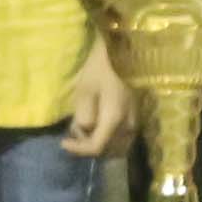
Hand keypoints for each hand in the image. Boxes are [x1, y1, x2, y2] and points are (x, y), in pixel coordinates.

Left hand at [61, 38, 134, 159]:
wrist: (126, 51)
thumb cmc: (101, 67)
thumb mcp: (84, 90)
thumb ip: (83, 116)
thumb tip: (83, 131)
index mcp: (114, 119)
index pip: (95, 148)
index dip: (77, 149)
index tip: (63, 142)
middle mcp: (128, 126)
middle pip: (106, 150)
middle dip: (87, 144)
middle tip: (75, 129)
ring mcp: (135, 122)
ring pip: (116, 146)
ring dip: (99, 142)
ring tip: (86, 125)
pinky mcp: (137, 117)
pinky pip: (122, 138)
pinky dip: (108, 137)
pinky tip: (98, 123)